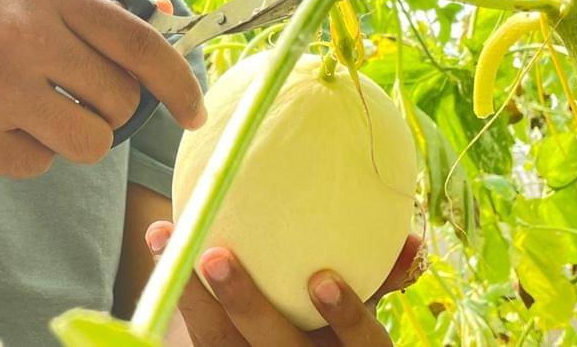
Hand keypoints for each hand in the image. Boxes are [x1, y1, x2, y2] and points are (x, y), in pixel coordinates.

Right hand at [0, 0, 204, 177]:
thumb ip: (88, 11)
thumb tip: (166, 16)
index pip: (138, 45)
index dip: (179, 83)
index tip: (196, 111)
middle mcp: (24, 40)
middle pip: (119, 104)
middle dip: (109, 108)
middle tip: (72, 92)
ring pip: (88, 144)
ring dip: (75, 135)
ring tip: (34, 108)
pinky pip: (38, 165)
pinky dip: (27, 150)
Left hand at [145, 222, 425, 345]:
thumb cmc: (333, 332)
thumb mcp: (360, 321)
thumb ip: (381, 280)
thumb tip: (413, 240)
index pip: (361, 346)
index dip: (345, 316)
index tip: (321, 278)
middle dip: (246, 303)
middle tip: (217, 255)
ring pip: (220, 344)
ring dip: (192, 293)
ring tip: (170, 239)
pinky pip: (196, 338)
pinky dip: (178, 293)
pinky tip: (162, 249)